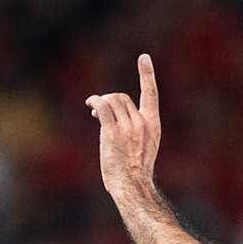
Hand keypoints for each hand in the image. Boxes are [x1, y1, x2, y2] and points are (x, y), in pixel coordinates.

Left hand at [86, 53, 162, 199]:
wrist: (132, 185)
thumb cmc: (135, 171)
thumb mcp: (145, 146)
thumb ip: (136, 129)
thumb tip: (113, 116)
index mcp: (153, 125)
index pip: (151, 94)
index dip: (147, 74)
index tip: (144, 58)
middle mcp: (142, 123)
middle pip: (122, 97)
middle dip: (110, 100)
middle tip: (100, 111)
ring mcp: (128, 127)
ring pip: (112, 101)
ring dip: (101, 102)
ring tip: (94, 111)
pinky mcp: (112, 132)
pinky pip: (102, 107)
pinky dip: (94, 102)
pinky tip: (90, 104)